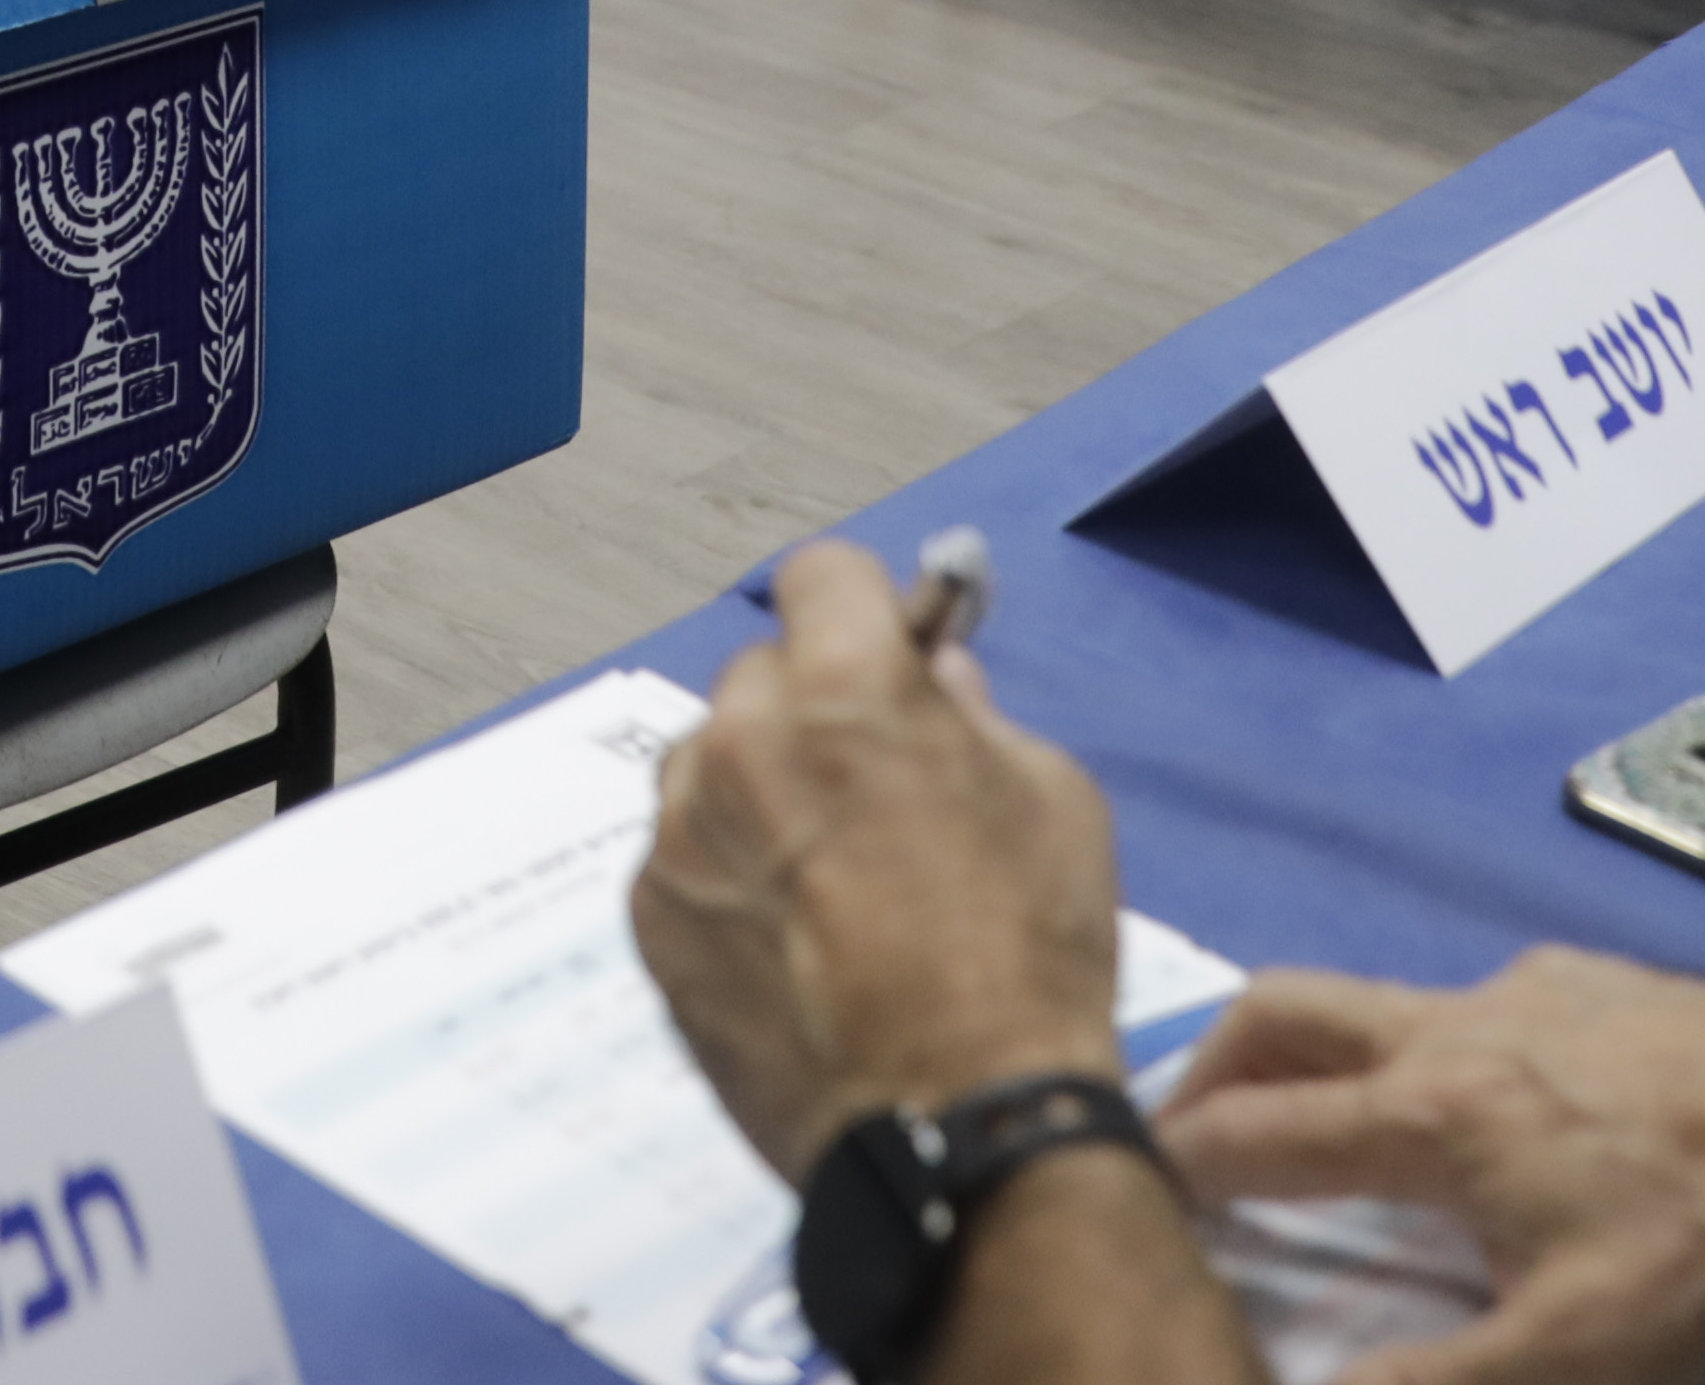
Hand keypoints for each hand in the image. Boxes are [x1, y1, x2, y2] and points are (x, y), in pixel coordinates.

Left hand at [634, 540, 1134, 1183]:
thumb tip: (934, 677)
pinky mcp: (651, 921)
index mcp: (845, 691)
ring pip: (709, 766)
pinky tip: (792, 942)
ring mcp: (682, 835)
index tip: (882, 650)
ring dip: (756, 794)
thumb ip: (976, 716)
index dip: (863, 611)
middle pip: (762, 676)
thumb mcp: (1053, 802)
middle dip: (811, 711)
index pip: (821, 576)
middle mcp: (742, 744)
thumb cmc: (1025, 969)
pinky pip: (682, 858)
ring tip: (830, 881)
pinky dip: (726, 878)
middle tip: (868, 787)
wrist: (958, 1129)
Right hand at [1151, 951, 1704, 1384]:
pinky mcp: (1599, 985)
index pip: (1245, 1136)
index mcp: (1432, 1118)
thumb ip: (1435, 1382)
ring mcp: (1532, 993)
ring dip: (1321, 1057)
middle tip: (1186, 1138)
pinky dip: (1436, 1053)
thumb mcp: (1584, 1352)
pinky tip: (1497, 1120)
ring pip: (1379, 1002)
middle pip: (1280, 1014)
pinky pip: (1478, 1005)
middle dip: (1208, 1068)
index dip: (1164, 1171)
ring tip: (1328, 1133)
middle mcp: (1458, 1029)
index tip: (1118, 1199)